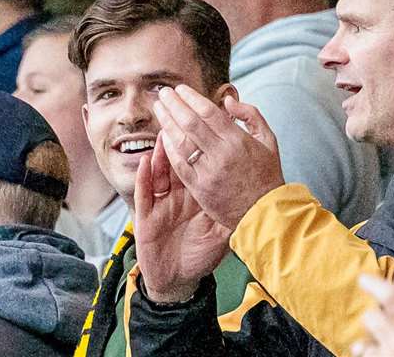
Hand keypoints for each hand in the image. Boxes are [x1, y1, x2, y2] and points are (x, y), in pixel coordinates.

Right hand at [135, 131, 234, 304]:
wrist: (176, 279)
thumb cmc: (197, 255)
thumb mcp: (220, 235)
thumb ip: (231, 214)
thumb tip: (251, 199)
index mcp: (195, 196)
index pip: (198, 166)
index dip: (202, 147)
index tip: (210, 128)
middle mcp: (176, 197)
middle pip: (176, 163)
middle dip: (178, 139)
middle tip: (182, 115)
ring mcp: (160, 205)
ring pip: (158, 173)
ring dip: (161, 153)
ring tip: (165, 132)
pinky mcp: (145, 219)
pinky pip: (143, 195)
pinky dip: (144, 178)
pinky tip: (145, 163)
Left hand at [153, 86, 282, 229]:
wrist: (264, 213)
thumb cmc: (267, 174)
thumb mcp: (268, 139)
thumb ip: (250, 115)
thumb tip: (226, 101)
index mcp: (238, 140)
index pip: (208, 112)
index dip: (191, 98)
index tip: (180, 89)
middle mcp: (221, 154)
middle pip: (190, 123)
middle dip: (173, 105)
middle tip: (163, 93)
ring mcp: (208, 172)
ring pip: (181, 142)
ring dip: (167, 123)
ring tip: (159, 109)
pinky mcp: (199, 188)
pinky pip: (179, 164)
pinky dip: (169, 148)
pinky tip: (163, 136)